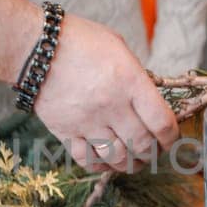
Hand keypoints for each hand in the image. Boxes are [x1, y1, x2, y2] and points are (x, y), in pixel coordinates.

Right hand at [32, 15, 178, 170]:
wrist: (35, 47)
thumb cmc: (79, 41)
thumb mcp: (118, 48)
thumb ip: (136, 76)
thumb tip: (150, 99)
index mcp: (130, 82)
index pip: (162, 123)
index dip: (171, 137)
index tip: (170, 138)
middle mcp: (111, 105)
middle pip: (142, 145)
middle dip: (152, 154)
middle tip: (153, 152)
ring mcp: (87, 121)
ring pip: (117, 158)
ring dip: (130, 164)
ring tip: (133, 161)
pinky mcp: (65, 131)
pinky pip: (88, 160)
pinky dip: (101, 165)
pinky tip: (106, 161)